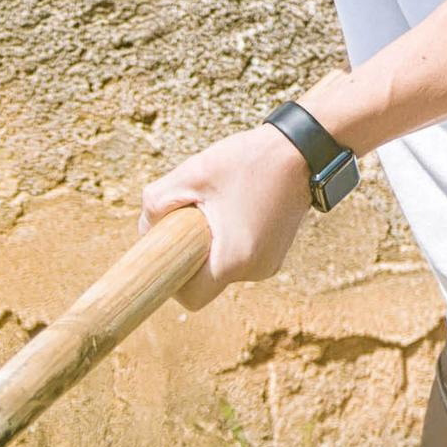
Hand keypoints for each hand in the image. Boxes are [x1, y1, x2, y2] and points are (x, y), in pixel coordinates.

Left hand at [139, 124, 311, 310]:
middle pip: (205, 282)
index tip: (164, 251)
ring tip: (213, 207)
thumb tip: (145, 227)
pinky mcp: (274, 253)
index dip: (170, 280)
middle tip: (186, 219)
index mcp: (235, 259)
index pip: (190, 296)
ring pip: (221, 268)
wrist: (301, 149)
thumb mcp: (193, 173)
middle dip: (188, 257)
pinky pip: (237, 257)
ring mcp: (268, 263)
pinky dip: (225, 241)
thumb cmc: (247, 161)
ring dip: (208, 246)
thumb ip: (157, 201)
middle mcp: (255, 270)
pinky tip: (230, 209)